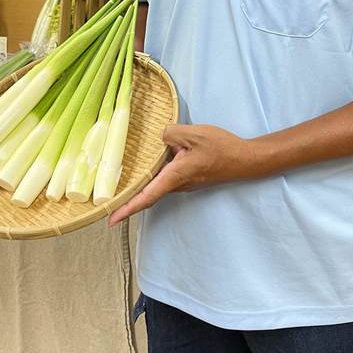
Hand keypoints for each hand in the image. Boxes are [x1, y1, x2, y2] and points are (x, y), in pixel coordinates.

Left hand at [108, 123, 255, 224]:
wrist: (245, 160)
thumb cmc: (221, 148)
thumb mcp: (193, 133)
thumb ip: (170, 133)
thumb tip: (159, 138)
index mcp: (175, 176)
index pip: (146, 196)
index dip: (127, 209)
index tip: (110, 219)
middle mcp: (177, 184)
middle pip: (148, 193)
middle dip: (128, 198)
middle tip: (107, 200)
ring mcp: (184, 183)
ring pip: (157, 184)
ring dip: (141, 185)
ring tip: (120, 182)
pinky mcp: (190, 178)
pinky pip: (166, 177)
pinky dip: (154, 175)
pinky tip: (149, 162)